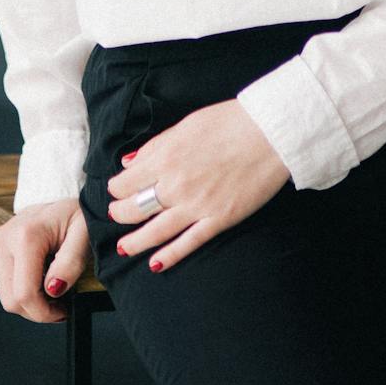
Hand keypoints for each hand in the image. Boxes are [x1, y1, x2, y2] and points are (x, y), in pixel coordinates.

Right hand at [0, 197, 91, 322]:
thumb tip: (53, 289)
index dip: (44, 312)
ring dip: (30, 302)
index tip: (63, 311)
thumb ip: (70, 263)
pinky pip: (4, 285)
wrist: (60, 197)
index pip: (25, 294)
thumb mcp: (83, 235)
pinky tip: (39, 280)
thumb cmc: (75, 215)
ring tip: (51, 288)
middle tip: (59, 303)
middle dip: (37, 310)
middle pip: (12, 301)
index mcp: (26, 236)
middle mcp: (4, 239)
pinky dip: (22, 291)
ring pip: (6, 297)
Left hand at [106, 97, 290, 272]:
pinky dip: (169, 255)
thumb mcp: (186, 124)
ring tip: (124, 247)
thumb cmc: (229, 121)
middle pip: (136, 208)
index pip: (127, 182)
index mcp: (166, 157)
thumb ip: (156, 145)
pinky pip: (188, 243)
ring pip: (155, 232)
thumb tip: (129, 163)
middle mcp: (176, 185)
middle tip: (116, 215)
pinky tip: (155, 263)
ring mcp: (197, 206)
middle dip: (120, 214)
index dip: (117, 188)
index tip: (116, 189)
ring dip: (135, 242)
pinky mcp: (219, 220)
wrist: (269, 133)